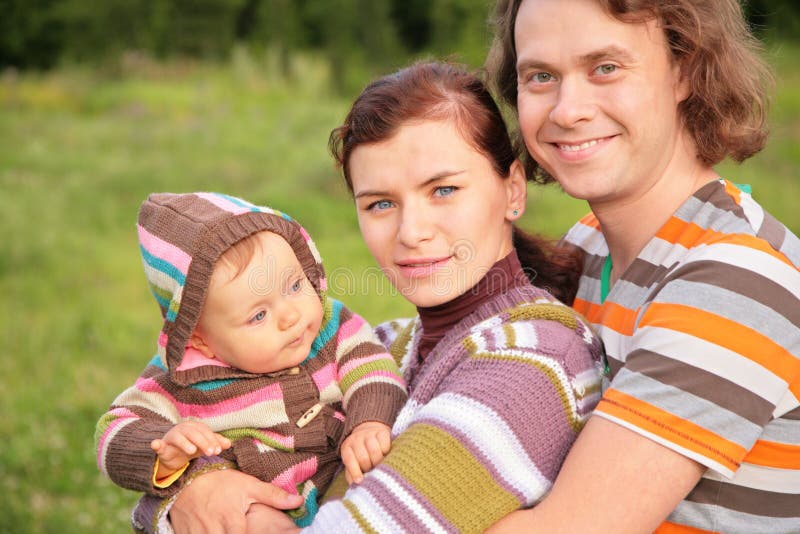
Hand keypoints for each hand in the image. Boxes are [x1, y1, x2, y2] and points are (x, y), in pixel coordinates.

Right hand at [151, 420, 231, 476]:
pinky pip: (158, 445)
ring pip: (178, 438)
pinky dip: (157, 444)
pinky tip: (156, 444)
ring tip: (192, 451)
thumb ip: (216, 443)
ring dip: (185, 443)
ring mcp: (171, 437)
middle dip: (203, 442)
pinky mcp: (161, 446)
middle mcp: (182, 429)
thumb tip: (229, 444)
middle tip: (211, 453)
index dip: (212, 440)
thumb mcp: (204, 446)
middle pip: (194, 433)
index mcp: (194, 427)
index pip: (205, 431)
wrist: (173, 456)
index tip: (218, 450)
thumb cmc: (191, 447)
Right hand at [170, 469, 303, 533]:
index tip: (255, 532)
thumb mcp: (248, 485)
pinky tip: (215, 531)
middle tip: (241, 529)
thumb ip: (273, 495)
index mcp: (232, 520)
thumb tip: (298, 501)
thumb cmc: (220, 482)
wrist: (186, 478)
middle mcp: (214, 530)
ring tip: (228, 530)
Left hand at [340, 421, 390, 484]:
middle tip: (373, 471)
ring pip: (374, 451)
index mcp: (347, 447)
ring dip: (379, 461)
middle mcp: (356, 438)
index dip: (355, 472)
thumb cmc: (362, 454)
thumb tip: (355, 485)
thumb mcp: (353, 462)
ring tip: (381, 465)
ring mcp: (369, 434)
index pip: (349, 460)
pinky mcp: (382, 432)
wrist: (370, 432)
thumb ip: (352, 474)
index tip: (360, 481)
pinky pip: (385, 444)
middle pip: (363, 457)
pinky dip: (386, 452)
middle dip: (369, 468)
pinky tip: (386, 454)